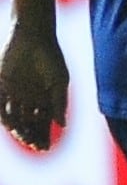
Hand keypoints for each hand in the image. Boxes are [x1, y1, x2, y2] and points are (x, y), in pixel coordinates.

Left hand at [0, 29, 68, 151]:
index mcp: (44, 100)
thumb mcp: (60, 80)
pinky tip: (9, 125)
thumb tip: (62, 125)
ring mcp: (15, 94)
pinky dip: (4, 116)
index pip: (42, 123)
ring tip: (22, 136)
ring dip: (18, 129)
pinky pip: (1, 106)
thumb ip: (59, 102)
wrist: (33, 37)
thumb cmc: (50, 57)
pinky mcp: (2, 87)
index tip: (44, 147)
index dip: (43, 136)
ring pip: (14, 118)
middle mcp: (29, 100)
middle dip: (30, 135)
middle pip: (28, 124)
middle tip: (32, 144)